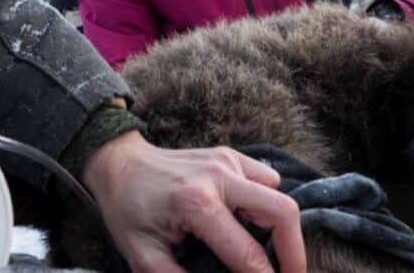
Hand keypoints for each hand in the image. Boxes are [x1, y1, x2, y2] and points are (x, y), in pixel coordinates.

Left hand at [82, 131, 305, 272]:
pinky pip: (267, 179)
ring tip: (269, 253)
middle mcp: (219, 178)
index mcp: (197, 205)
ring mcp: (227, 162)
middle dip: (294, 254)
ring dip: (282, 228)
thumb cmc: (128, 212)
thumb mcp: (143, 257)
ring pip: (279, 194)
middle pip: (283, 213)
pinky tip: (252, 220)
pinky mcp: (230, 155)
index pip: (248, 255)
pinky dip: (269, 202)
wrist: (119, 165)